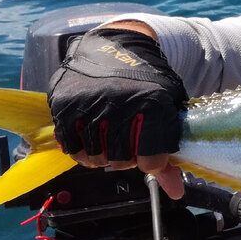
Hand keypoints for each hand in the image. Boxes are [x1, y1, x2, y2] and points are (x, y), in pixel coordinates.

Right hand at [48, 26, 187, 197]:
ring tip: (110, 136)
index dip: (151, 161)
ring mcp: (89, 104)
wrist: (117, 46)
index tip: (151, 151)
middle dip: (126, 157)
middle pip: (120, 161)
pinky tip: (90, 134)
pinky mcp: (65, 104)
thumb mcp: (168, 110)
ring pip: (93, 158)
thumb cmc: (148, 82)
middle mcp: (120, 104)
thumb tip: (175, 193)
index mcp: (153, 104)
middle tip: (129, 141)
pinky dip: (80, 148)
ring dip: (102, 154)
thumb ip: (169, 150)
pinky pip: (70, 146)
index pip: (151, 160)